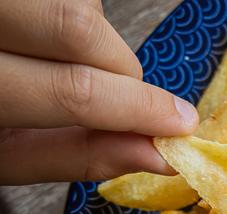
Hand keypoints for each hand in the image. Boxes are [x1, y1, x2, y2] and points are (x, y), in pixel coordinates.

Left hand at [0, 0, 197, 183]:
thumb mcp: (3, 154)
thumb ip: (78, 155)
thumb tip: (156, 152)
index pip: (71, 90)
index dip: (137, 108)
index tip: (179, 125)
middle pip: (77, 27)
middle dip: (121, 70)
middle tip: (124, 98)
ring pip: (76, 2)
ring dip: (93, 37)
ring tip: (59, 61)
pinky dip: (73, 16)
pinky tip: (41, 35)